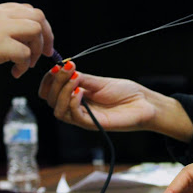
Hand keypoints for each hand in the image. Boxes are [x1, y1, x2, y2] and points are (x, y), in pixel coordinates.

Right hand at [39, 62, 192, 141]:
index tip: (55, 67)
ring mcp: (84, 118)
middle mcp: (77, 108)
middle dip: (55, 83)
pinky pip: (74, 117)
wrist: (144, 104)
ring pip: (58, 110)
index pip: (51, 93)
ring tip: (75, 80)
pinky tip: (81, 92)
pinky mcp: (92, 125)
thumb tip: (62, 70)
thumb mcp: (100, 82)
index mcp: (77, 96)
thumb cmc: (126, 93)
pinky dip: (73, 102)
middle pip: (51, 101)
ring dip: (62, 92)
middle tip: (66, 70)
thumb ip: (81, 78)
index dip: (48, 81)